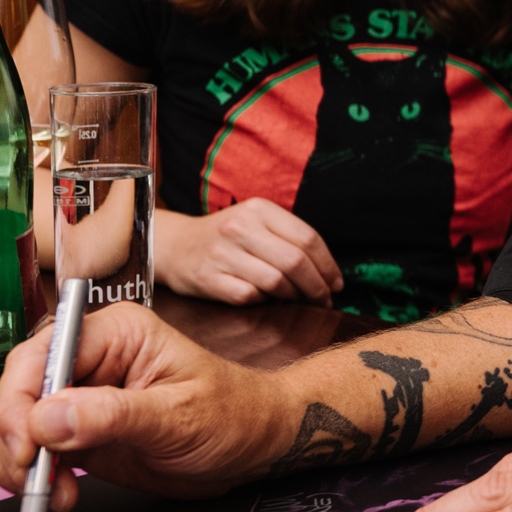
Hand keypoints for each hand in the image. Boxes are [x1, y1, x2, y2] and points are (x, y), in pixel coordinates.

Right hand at [0, 302, 286, 507]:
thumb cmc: (231, 415)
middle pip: (8, 389)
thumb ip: (113, 416)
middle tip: (39, 483)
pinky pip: (12, 441)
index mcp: (112, 332)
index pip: (37, 358)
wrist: (251, 444)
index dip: (18, 407)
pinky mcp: (67, 430)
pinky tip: (10, 486)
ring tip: (46, 493)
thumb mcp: (179, 416)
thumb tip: (48, 420)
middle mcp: (83, 357)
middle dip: (11, 442)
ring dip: (5, 460)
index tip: (29, 451)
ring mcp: (70, 395)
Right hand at [153, 198, 343, 304]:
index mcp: (259, 209)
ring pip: (276, 282)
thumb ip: (289, 238)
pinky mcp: (208, 278)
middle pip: (295, 262)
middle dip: (317, 286)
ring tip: (301, 302)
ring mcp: (222, 253)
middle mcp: (240, 227)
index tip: (337, 284)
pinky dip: (264, 302)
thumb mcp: (256, 222)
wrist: (174, 246)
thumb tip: (329, 274)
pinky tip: (268, 302)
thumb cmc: (226, 238)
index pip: (307, 238)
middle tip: (325, 300)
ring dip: (295, 297)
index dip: (328, 265)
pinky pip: (249, 296)